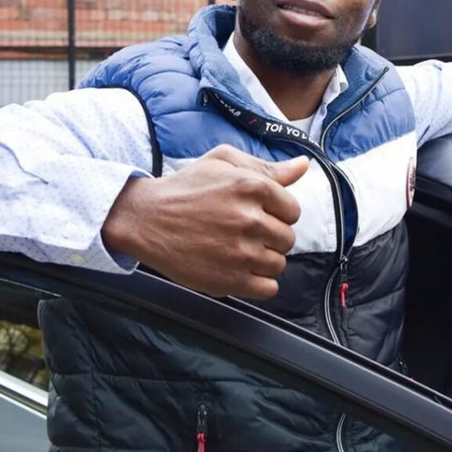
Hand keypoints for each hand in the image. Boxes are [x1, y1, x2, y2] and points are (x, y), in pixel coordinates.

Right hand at [102, 144, 306, 298]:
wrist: (147, 218)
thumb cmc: (186, 187)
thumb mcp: (224, 162)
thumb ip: (267, 166)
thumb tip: (303, 166)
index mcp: (252, 186)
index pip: (293, 210)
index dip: (278, 213)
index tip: (259, 214)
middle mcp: (250, 219)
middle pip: (287, 238)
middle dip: (271, 236)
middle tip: (246, 232)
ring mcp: (240, 252)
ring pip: (278, 264)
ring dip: (264, 259)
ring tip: (240, 250)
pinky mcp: (228, 281)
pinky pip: (268, 289)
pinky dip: (259, 283)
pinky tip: (241, 269)